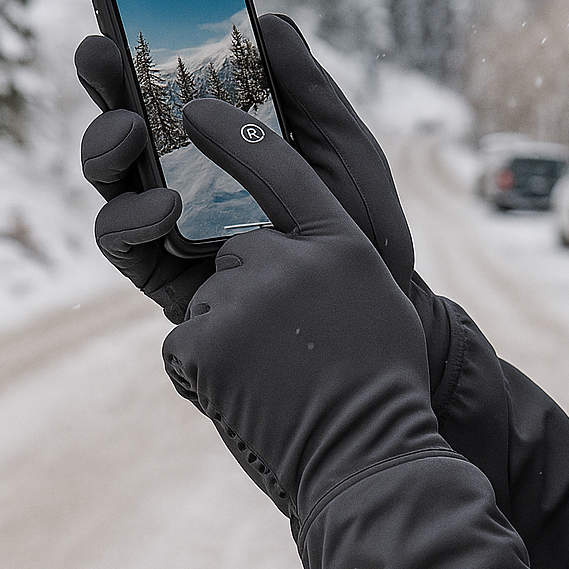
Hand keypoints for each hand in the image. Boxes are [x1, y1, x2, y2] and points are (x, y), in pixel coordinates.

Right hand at [76, 17, 449, 382]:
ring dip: (104, 147)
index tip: (116, 21)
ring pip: (113, 181)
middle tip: (99, 58)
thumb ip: (307, 87)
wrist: (380, 296)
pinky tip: (165, 204)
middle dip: (104, 90)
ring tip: (129, 132)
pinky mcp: (170, 274)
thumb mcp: (342, 143)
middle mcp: (190, 177)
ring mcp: (176, 225)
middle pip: (128, 128)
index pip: (169, 94)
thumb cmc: (362, 216)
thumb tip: (268, 19)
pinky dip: (130, 219)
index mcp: (227, 141)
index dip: (138, 59)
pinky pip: (124, 244)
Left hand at [163, 98, 447, 521]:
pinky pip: (189, 340)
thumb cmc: (379, 378)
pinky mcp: (200, 345)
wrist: (368, 460)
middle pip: (238, 248)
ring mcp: (240, 301)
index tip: (197, 109)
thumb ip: (322, 254)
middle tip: (285, 332)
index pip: (280, 167)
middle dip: (247, 284)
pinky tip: (253, 396)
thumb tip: (268, 241)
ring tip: (280, 377)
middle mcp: (288, 260)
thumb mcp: (368, 296)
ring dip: (230, 333)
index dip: (236, 134)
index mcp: (338, 241)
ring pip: (210, 298)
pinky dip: (209, 368)